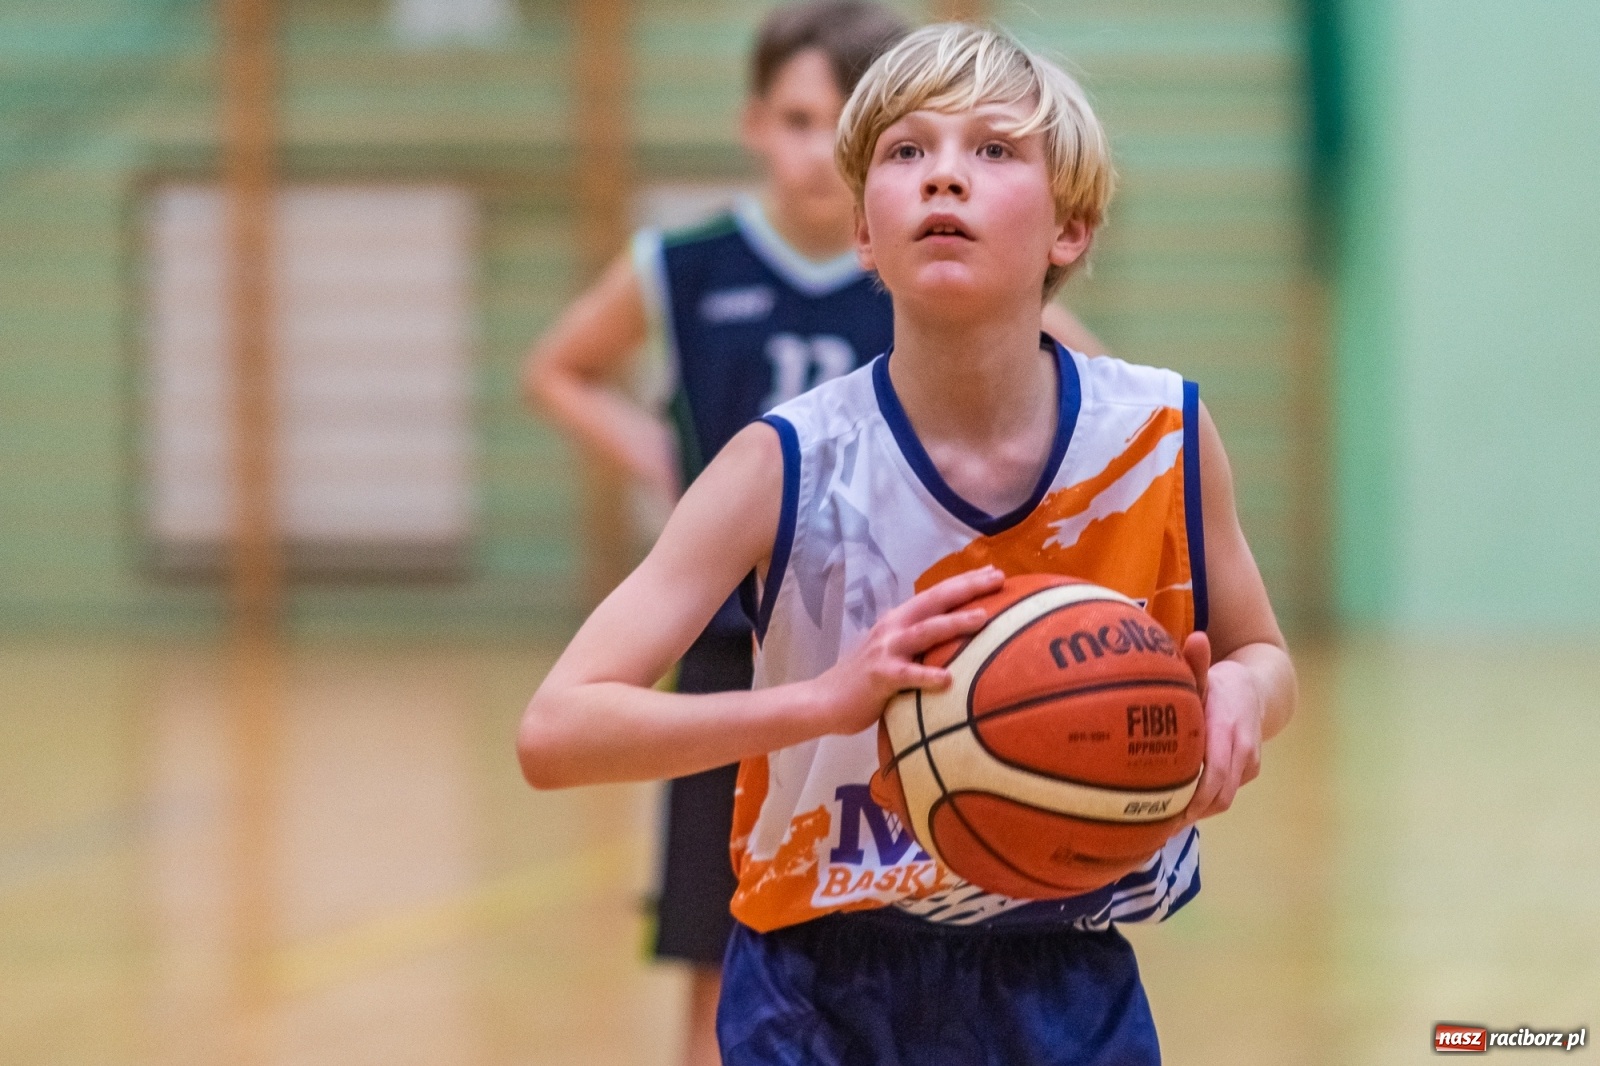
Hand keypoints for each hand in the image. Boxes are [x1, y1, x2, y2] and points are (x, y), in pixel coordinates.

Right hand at [808, 566, 1005, 735]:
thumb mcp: (894, 652)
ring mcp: (885, 650)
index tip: (994, 571)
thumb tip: (957, 641)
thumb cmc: (867, 679)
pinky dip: (927, 676)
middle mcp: (893, 628)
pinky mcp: (879, 677)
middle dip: (967, 588)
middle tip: (998, 578)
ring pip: (925, 632)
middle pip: (934, 602)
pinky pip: (907, 676)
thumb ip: (920, 643)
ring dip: (954, 623)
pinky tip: (948, 680)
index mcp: (899, 620)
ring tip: (982, 618)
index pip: (936, 594)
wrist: (825, 700)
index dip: (964, 581)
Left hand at [1180, 631, 1263, 823]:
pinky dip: (1205, 803)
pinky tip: (1178, 810)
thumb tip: (1196, 638)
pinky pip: (1227, 792)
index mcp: (1229, 728)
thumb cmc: (1220, 683)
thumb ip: (1196, 662)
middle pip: (1219, 795)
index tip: (1164, 811)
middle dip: (1190, 813)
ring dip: (1197, 811)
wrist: (1259, 689)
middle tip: (1155, 825)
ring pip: (1224, 798)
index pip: (1213, 774)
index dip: (1191, 798)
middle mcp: (1243, 750)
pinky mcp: (1250, 771)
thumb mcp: (1206, 673)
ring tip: (1162, 823)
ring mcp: (1250, 763)